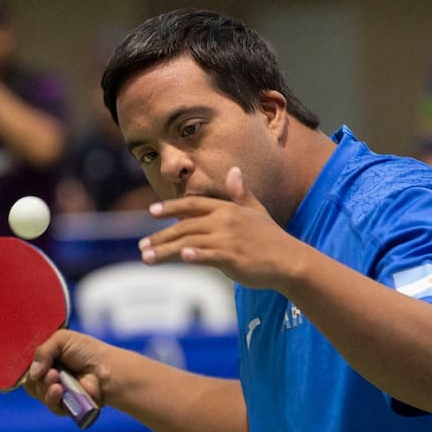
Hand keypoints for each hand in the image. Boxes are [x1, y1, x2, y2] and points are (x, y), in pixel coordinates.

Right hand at [24, 329, 105, 416]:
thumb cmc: (87, 351)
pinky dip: (52, 399)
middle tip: (53, 372)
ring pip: (39, 395)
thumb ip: (42, 351)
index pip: (28, 370)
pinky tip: (59, 391)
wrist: (105, 367)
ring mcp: (58, 393)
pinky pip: (52, 407)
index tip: (37, 366)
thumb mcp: (62, 339)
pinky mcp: (66, 406)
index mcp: (47, 362)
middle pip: (31, 383)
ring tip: (57, 379)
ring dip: (45, 387)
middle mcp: (50, 378)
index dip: (30, 369)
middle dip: (39, 378)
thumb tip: (32, 374)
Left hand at [137, 167, 303, 289]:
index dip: (170, 207)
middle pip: (185, 227)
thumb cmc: (271, 238)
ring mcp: (229, 239)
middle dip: (160, 237)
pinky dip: (197, 255)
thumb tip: (234, 171)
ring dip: (166, 251)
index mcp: (227, 209)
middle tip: (141, 247)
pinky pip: (210, 255)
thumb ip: (241, 193)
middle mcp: (225, 221)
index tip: (151, 212)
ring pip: (190, 242)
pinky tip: (184, 257)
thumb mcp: (256, 211)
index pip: (192, 205)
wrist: (290, 260)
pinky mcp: (234, 257)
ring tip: (147, 258)